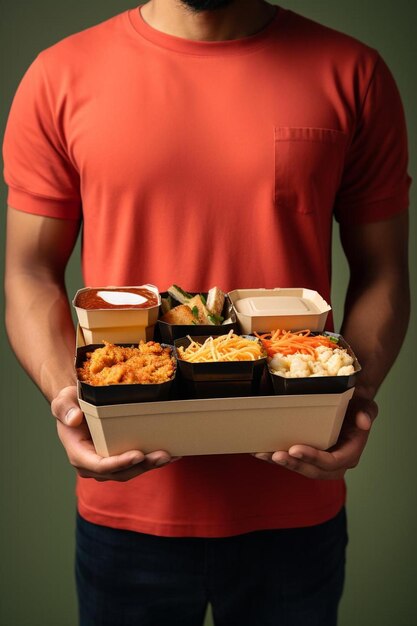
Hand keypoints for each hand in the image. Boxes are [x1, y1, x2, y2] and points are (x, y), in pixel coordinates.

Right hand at [51, 385, 179, 480]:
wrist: (78, 406)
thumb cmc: (71, 403)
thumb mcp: (63, 400)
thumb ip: (64, 408)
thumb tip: (74, 419)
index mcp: (79, 455)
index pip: (100, 465)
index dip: (119, 463)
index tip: (138, 455)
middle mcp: (93, 465)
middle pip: (120, 472)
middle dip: (143, 466)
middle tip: (163, 455)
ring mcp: (108, 464)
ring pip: (132, 471)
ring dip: (152, 465)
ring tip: (171, 455)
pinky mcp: (120, 459)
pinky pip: (138, 464)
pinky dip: (154, 460)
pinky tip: (173, 454)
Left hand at [253, 396, 377, 479]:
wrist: (349, 406)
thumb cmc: (356, 406)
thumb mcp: (366, 405)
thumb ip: (367, 412)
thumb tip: (364, 421)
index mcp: (350, 453)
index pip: (332, 461)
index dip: (314, 458)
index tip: (295, 448)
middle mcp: (334, 463)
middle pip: (313, 471)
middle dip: (294, 464)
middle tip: (275, 455)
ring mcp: (319, 462)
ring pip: (299, 468)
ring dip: (280, 463)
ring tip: (262, 454)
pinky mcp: (306, 457)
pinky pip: (291, 461)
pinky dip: (274, 457)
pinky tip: (258, 451)